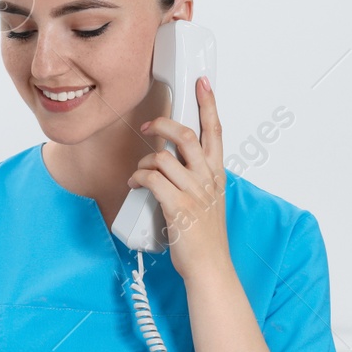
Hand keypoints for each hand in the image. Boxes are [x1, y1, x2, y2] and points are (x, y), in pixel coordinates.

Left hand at [129, 75, 230, 282]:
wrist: (209, 268)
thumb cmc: (206, 238)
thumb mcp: (209, 202)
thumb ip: (197, 180)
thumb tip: (174, 164)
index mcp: (217, 175)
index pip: (215, 131)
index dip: (208, 104)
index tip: (202, 83)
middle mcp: (208, 179)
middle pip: (185, 136)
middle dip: (162, 124)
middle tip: (150, 127)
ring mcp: (194, 192)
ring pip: (162, 158)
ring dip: (144, 163)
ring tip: (139, 174)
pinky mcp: (178, 206)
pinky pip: (152, 179)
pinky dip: (138, 178)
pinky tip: (135, 185)